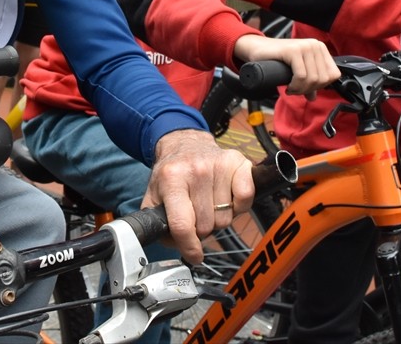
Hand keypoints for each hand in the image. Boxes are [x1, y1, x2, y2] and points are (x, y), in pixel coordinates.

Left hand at [142, 129, 251, 263]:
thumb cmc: (172, 174)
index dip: (189, 246)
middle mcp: (196, 170)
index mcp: (171, 179)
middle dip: (202, 228)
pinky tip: (227, 198)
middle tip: (196, 215)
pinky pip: (246, 199)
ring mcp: (218, 164)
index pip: (182, 224)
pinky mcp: (237, 161)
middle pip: (207, 225)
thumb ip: (156, 223)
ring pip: (226, 217)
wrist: (185, 143)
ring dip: (219, 217)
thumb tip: (174, 246)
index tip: (194, 256)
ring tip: (209, 203)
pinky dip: (239, 206)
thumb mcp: (154, 195)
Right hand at [233, 35, 338, 96]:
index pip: (333, 75)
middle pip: (323, 79)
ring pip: (312, 79)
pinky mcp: (293, 50)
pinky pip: (301, 76)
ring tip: (291, 88)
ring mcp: (304, 46)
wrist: (258, 49)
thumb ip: (307, 82)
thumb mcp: (297, 71)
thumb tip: (313, 97)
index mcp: (320, 48)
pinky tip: (288, 86)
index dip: (320, 86)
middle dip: (308, 89)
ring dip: (300, 89)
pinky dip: (295, 86)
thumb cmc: (277, 59)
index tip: (305, 88)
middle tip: (295, 90)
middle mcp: (315, 45)